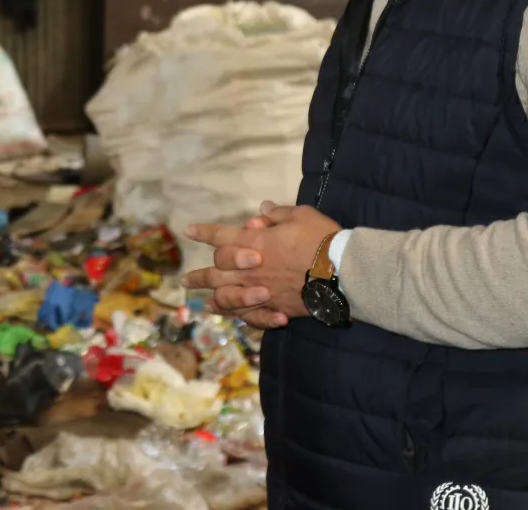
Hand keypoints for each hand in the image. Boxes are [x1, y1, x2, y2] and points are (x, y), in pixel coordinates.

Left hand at [182, 203, 340, 329]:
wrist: (342, 271)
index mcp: (253, 243)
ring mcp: (260, 291)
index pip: (221, 236)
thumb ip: (276, 214)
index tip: (189, 231)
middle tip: (185, 280)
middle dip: (198, 275)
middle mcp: (250, 270)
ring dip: (212, 298)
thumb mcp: (299, 216)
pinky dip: (238, 317)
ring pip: (227, 298)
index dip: (204, 233)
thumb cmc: (320, 239)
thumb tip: (262, 210)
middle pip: (216, 272)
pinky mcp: (275, 308)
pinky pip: (250, 315)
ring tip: (202, 302)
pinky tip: (231, 318)